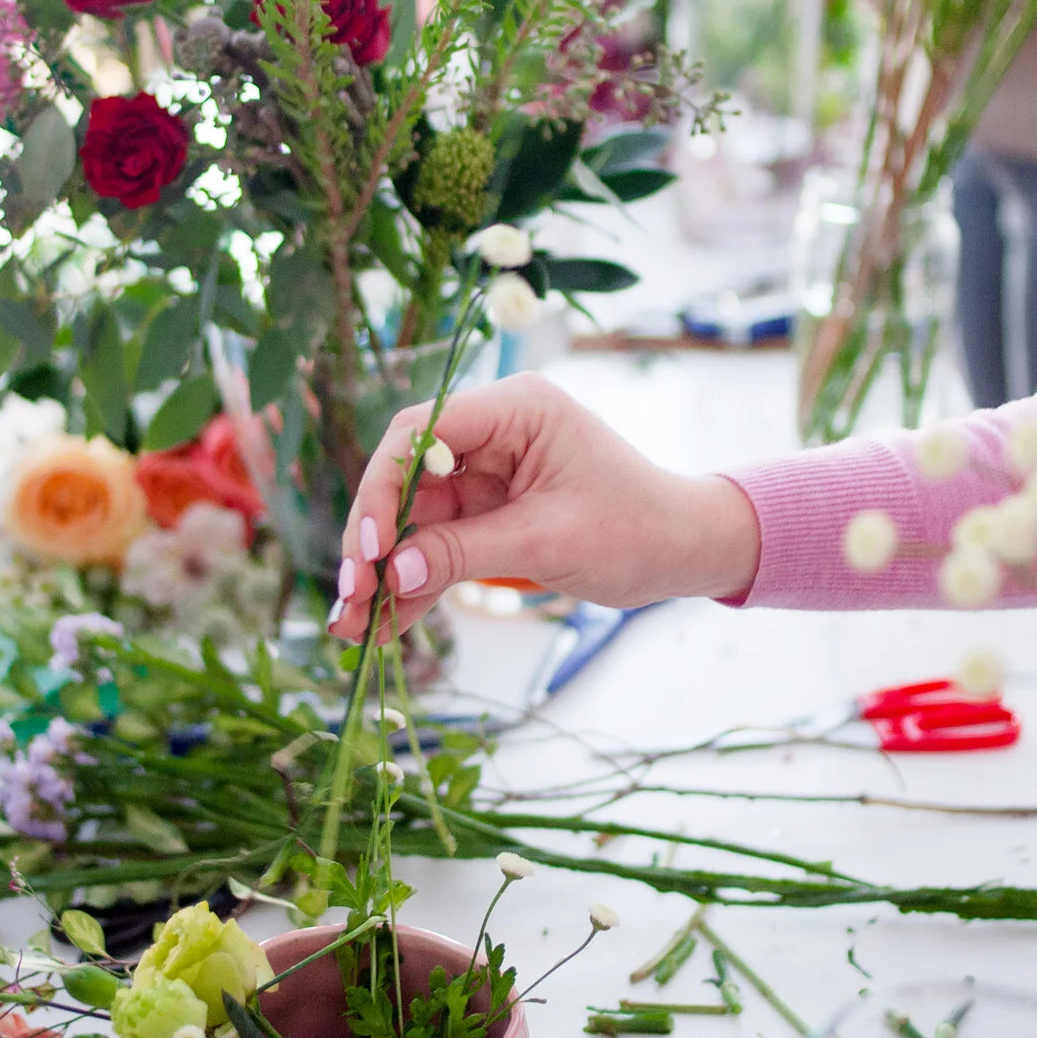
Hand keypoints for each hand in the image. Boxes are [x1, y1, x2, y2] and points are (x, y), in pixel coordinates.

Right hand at [324, 373, 761, 641]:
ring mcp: (486, 475)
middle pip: (403, 481)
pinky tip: (385, 626)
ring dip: (384, 574)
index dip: (381, 488)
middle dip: (373, 543)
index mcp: (514, 409)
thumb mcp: (547, 540)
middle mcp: (491, 433)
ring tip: (354, 628)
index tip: (368, 548)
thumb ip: (464, 552)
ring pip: (412, 521)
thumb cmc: (637, 528)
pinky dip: (414, 585)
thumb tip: (390, 573)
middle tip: (351, 598)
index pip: (417, 433)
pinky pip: (437, 547)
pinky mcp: (488, 514)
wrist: (685, 550)